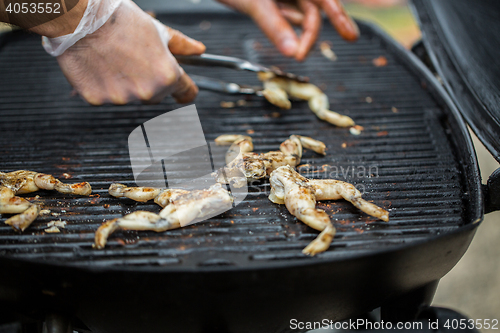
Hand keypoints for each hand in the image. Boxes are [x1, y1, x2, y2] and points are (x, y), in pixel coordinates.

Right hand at [55, 0, 204, 104]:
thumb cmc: (118, 20)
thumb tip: (198, 50)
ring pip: (130, 96)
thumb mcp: (157, 30)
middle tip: (135, 58)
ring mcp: (122, 98)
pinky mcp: (97, 100)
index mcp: (166, 75)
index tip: (185, 93)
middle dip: (150, 80)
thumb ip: (180, 45)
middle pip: (156, 94)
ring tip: (113, 57)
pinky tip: (98, 65)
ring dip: (125, 83)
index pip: (186, 92)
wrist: (80, 17)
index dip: (186, 90)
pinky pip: (105, 96)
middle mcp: (147, 91)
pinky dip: (102, 84)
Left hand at [217, 0, 357, 60]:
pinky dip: (280, 21)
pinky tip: (266, 13)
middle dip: (307, 33)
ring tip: (267, 17)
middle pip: (313, 10)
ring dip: (288, 27)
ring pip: (298, 13)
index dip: (341, 17)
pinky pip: (284, 13)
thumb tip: (294, 52)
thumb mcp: (255, 3)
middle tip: (300, 56)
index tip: (351, 38)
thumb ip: (276, 27)